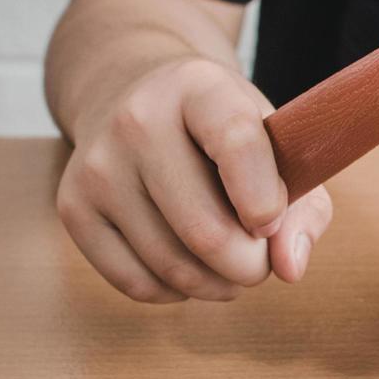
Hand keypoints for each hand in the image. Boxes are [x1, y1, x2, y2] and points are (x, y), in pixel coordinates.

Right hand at [55, 57, 332, 302]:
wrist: (133, 95)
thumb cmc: (220, 130)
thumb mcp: (275, 142)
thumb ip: (305, 205)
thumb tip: (290, 268)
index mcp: (200, 88)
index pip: (237, 143)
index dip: (266, 200)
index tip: (272, 223)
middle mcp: (138, 120)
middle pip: (205, 230)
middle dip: (249, 265)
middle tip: (259, 259)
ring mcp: (98, 165)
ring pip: (172, 266)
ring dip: (216, 284)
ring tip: (231, 264)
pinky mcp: (73, 206)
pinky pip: (135, 282)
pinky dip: (175, 291)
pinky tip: (189, 265)